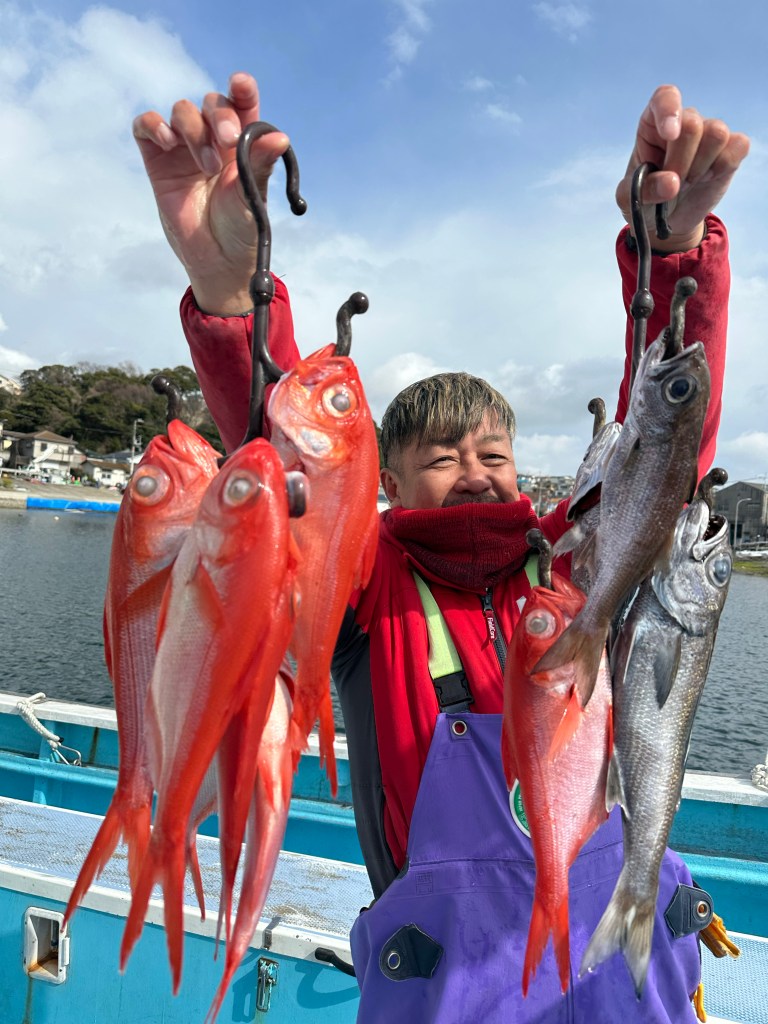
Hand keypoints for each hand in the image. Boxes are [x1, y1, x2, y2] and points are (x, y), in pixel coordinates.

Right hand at [133, 72, 288, 313]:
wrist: (217, 261)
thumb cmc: (241, 229)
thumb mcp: (252, 197)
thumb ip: (260, 164)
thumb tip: (279, 137)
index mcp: (242, 143)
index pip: (242, 104)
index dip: (242, 89)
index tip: (241, 84)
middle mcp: (213, 139)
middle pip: (212, 104)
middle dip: (219, 116)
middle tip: (228, 141)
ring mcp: (184, 148)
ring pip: (182, 111)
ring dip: (193, 130)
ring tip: (206, 166)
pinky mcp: (158, 159)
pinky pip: (147, 126)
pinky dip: (155, 125)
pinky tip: (168, 141)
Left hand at [616, 85, 749, 252]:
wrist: (669, 221)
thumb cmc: (646, 202)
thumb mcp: (630, 200)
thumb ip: (643, 190)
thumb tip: (672, 182)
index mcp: (653, 124)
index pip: (665, 97)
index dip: (669, 110)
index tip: (670, 134)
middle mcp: (683, 121)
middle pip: (691, 124)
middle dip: (680, 162)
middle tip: (672, 184)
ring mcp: (709, 132)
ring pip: (717, 133)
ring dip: (700, 167)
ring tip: (687, 182)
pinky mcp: (732, 147)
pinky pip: (738, 146)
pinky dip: (722, 168)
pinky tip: (708, 179)